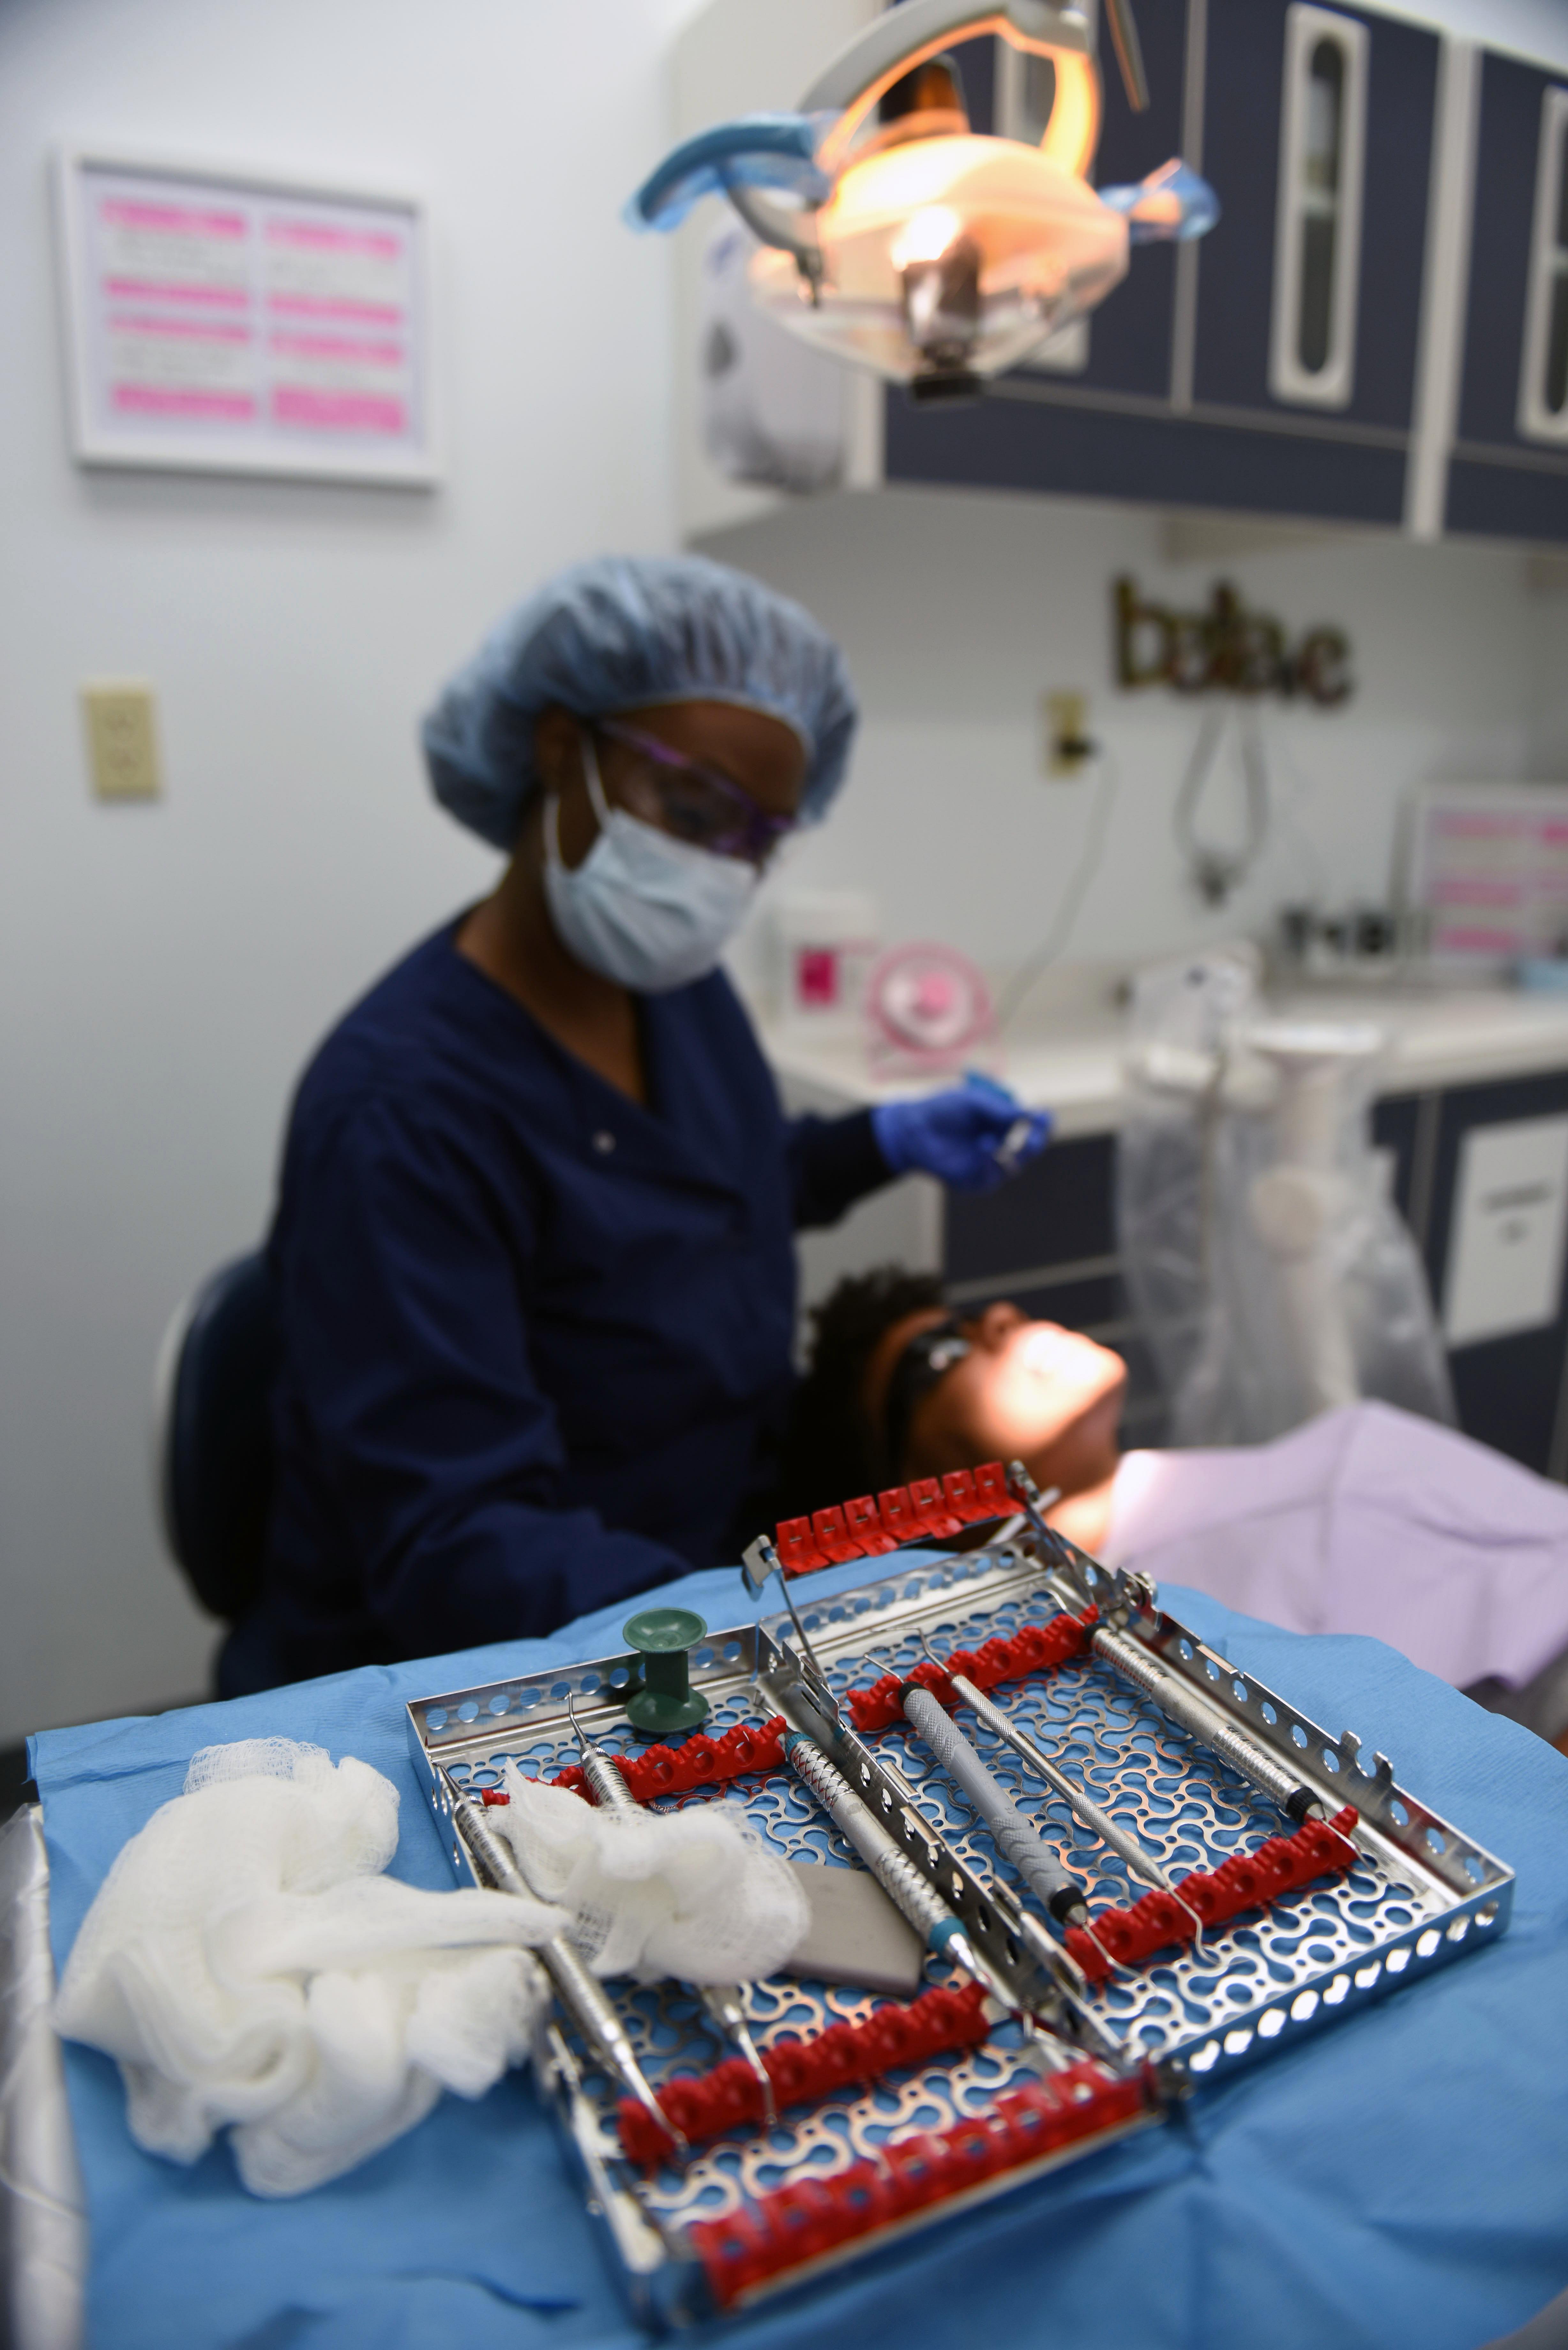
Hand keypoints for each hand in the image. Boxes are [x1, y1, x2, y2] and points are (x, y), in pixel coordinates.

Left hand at [872, 1073, 1051, 1192]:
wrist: (913, 1129)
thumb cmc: (942, 1110)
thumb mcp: (974, 1102)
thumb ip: (1001, 1110)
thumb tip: (1029, 1115)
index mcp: (1002, 1123)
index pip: (1031, 1126)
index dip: (1042, 1123)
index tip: (1044, 1115)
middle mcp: (999, 1144)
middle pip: (1030, 1150)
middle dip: (1035, 1142)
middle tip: (1033, 1135)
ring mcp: (988, 1165)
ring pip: (1014, 1166)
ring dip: (1009, 1153)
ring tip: (987, 1139)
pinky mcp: (974, 1181)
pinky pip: (991, 1177)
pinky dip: (988, 1163)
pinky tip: (981, 1148)